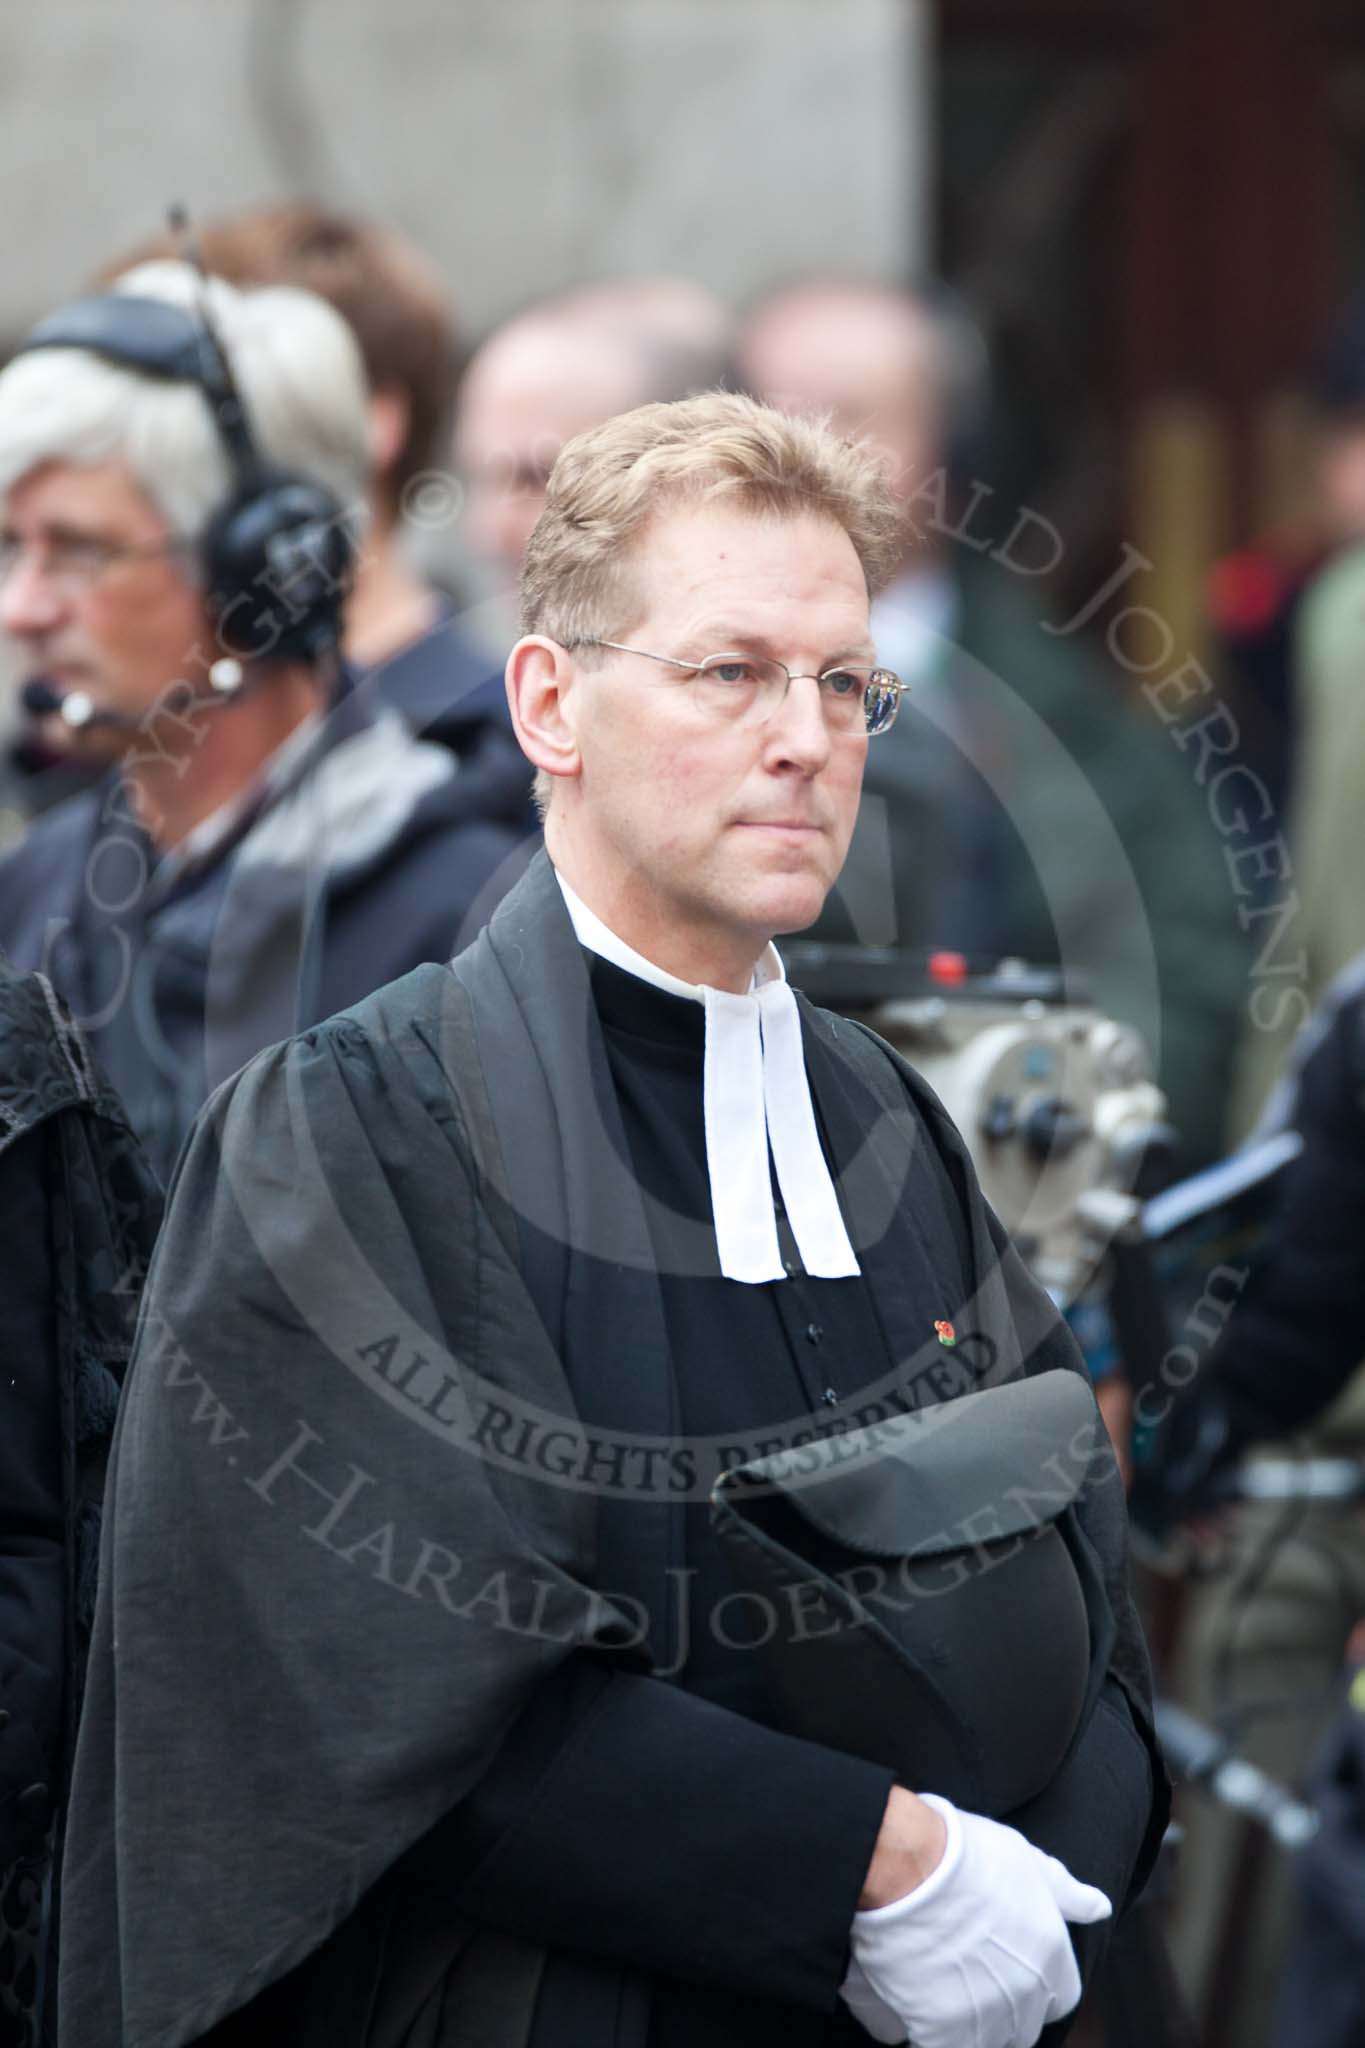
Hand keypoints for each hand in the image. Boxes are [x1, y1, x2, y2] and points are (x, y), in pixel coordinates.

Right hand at [841, 1794, 1110, 2047]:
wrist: (911, 1866)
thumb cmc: (966, 1853)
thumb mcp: (1027, 1860)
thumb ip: (1066, 1893)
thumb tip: (1100, 1907)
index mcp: (1050, 1955)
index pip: (1062, 1996)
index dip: (1037, 1983)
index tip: (1010, 1965)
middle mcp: (1026, 1994)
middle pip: (1024, 2026)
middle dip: (1004, 2007)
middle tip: (969, 1974)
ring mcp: (985, 2017)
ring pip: (984, 2040)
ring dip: (966, 2022)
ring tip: (939, 1985)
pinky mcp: (942, 2031)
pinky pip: (938, 2045)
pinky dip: (926, 2028)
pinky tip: (913, 2002)